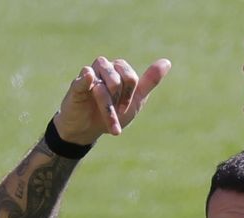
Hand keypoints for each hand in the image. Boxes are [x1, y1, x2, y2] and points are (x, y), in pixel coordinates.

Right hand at [54, 56, 170, 145]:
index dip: (130, 95)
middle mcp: (104, 67)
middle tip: (115, 109)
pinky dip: (88, 79)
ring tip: (106, 113)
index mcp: (119, 69)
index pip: (131, 77)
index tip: (124, 107)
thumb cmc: (113, 112)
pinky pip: (85, 76)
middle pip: (120, 77)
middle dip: (120, 98)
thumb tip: (167, 62)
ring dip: (108, 102)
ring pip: (105, 81)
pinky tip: (91, 82)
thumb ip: (150, 81)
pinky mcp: (76, 84)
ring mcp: (90, 74)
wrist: (89, 129)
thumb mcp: (136, 99)